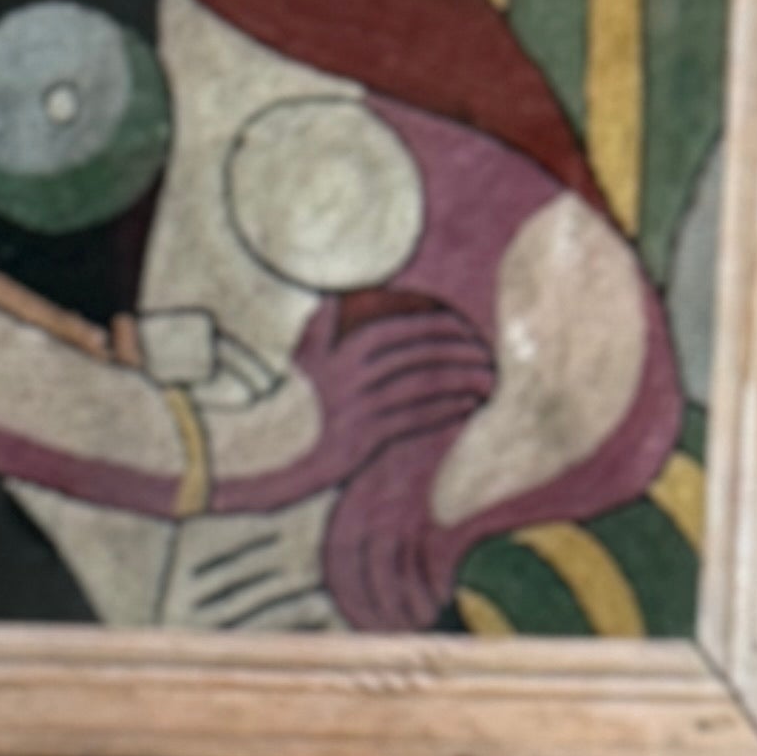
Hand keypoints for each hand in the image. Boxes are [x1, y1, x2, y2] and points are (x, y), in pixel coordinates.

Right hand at [209, 295, 501, 510]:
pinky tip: (468, 406)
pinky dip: (446, 410)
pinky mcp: (366, 442)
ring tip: (486, 377)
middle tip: (484, 352)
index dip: (435, 327)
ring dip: (460, 380)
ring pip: (422, 387)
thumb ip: (321, 327)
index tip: (461, 327)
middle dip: (457, 351)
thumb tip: (335, 298)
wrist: (269, 458)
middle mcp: (352, 379)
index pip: (398, 331)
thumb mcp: (302, 361)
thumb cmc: (291, 408)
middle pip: (417, 357)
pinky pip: (415, 420)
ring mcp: (360, 411)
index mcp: (341, 353)